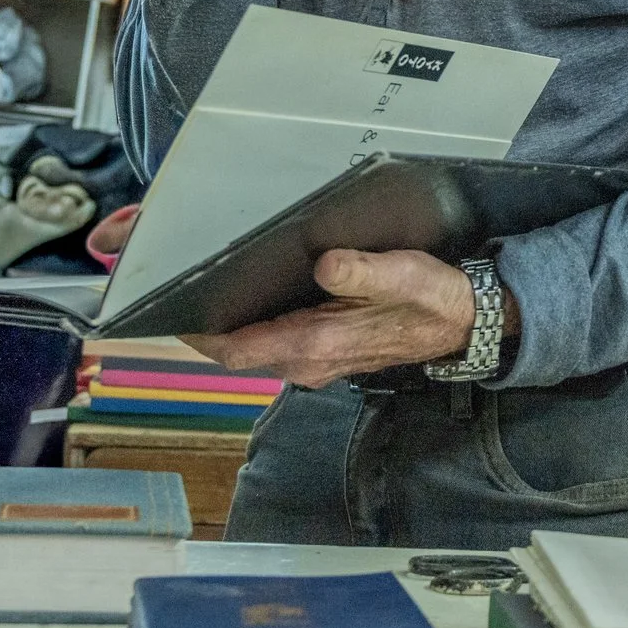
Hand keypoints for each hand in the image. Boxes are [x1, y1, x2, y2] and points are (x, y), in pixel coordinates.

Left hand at [184, 248, 479, 389]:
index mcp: (316, 343)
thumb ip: (361, 272)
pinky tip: (252, 299)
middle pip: (235, 352)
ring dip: (227, 329)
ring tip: (207, 288)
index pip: (235, 349)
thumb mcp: (401, 274)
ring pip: (251, 351)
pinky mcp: (322, 355)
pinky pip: (272, 347)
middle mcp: (306, 362)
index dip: (198, 333)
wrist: (461, 325)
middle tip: (178, 286)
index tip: (166, 308)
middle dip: (204, 327)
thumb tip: (324, 263)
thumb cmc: (430, 298)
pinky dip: (252, 329)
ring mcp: (313, 363)